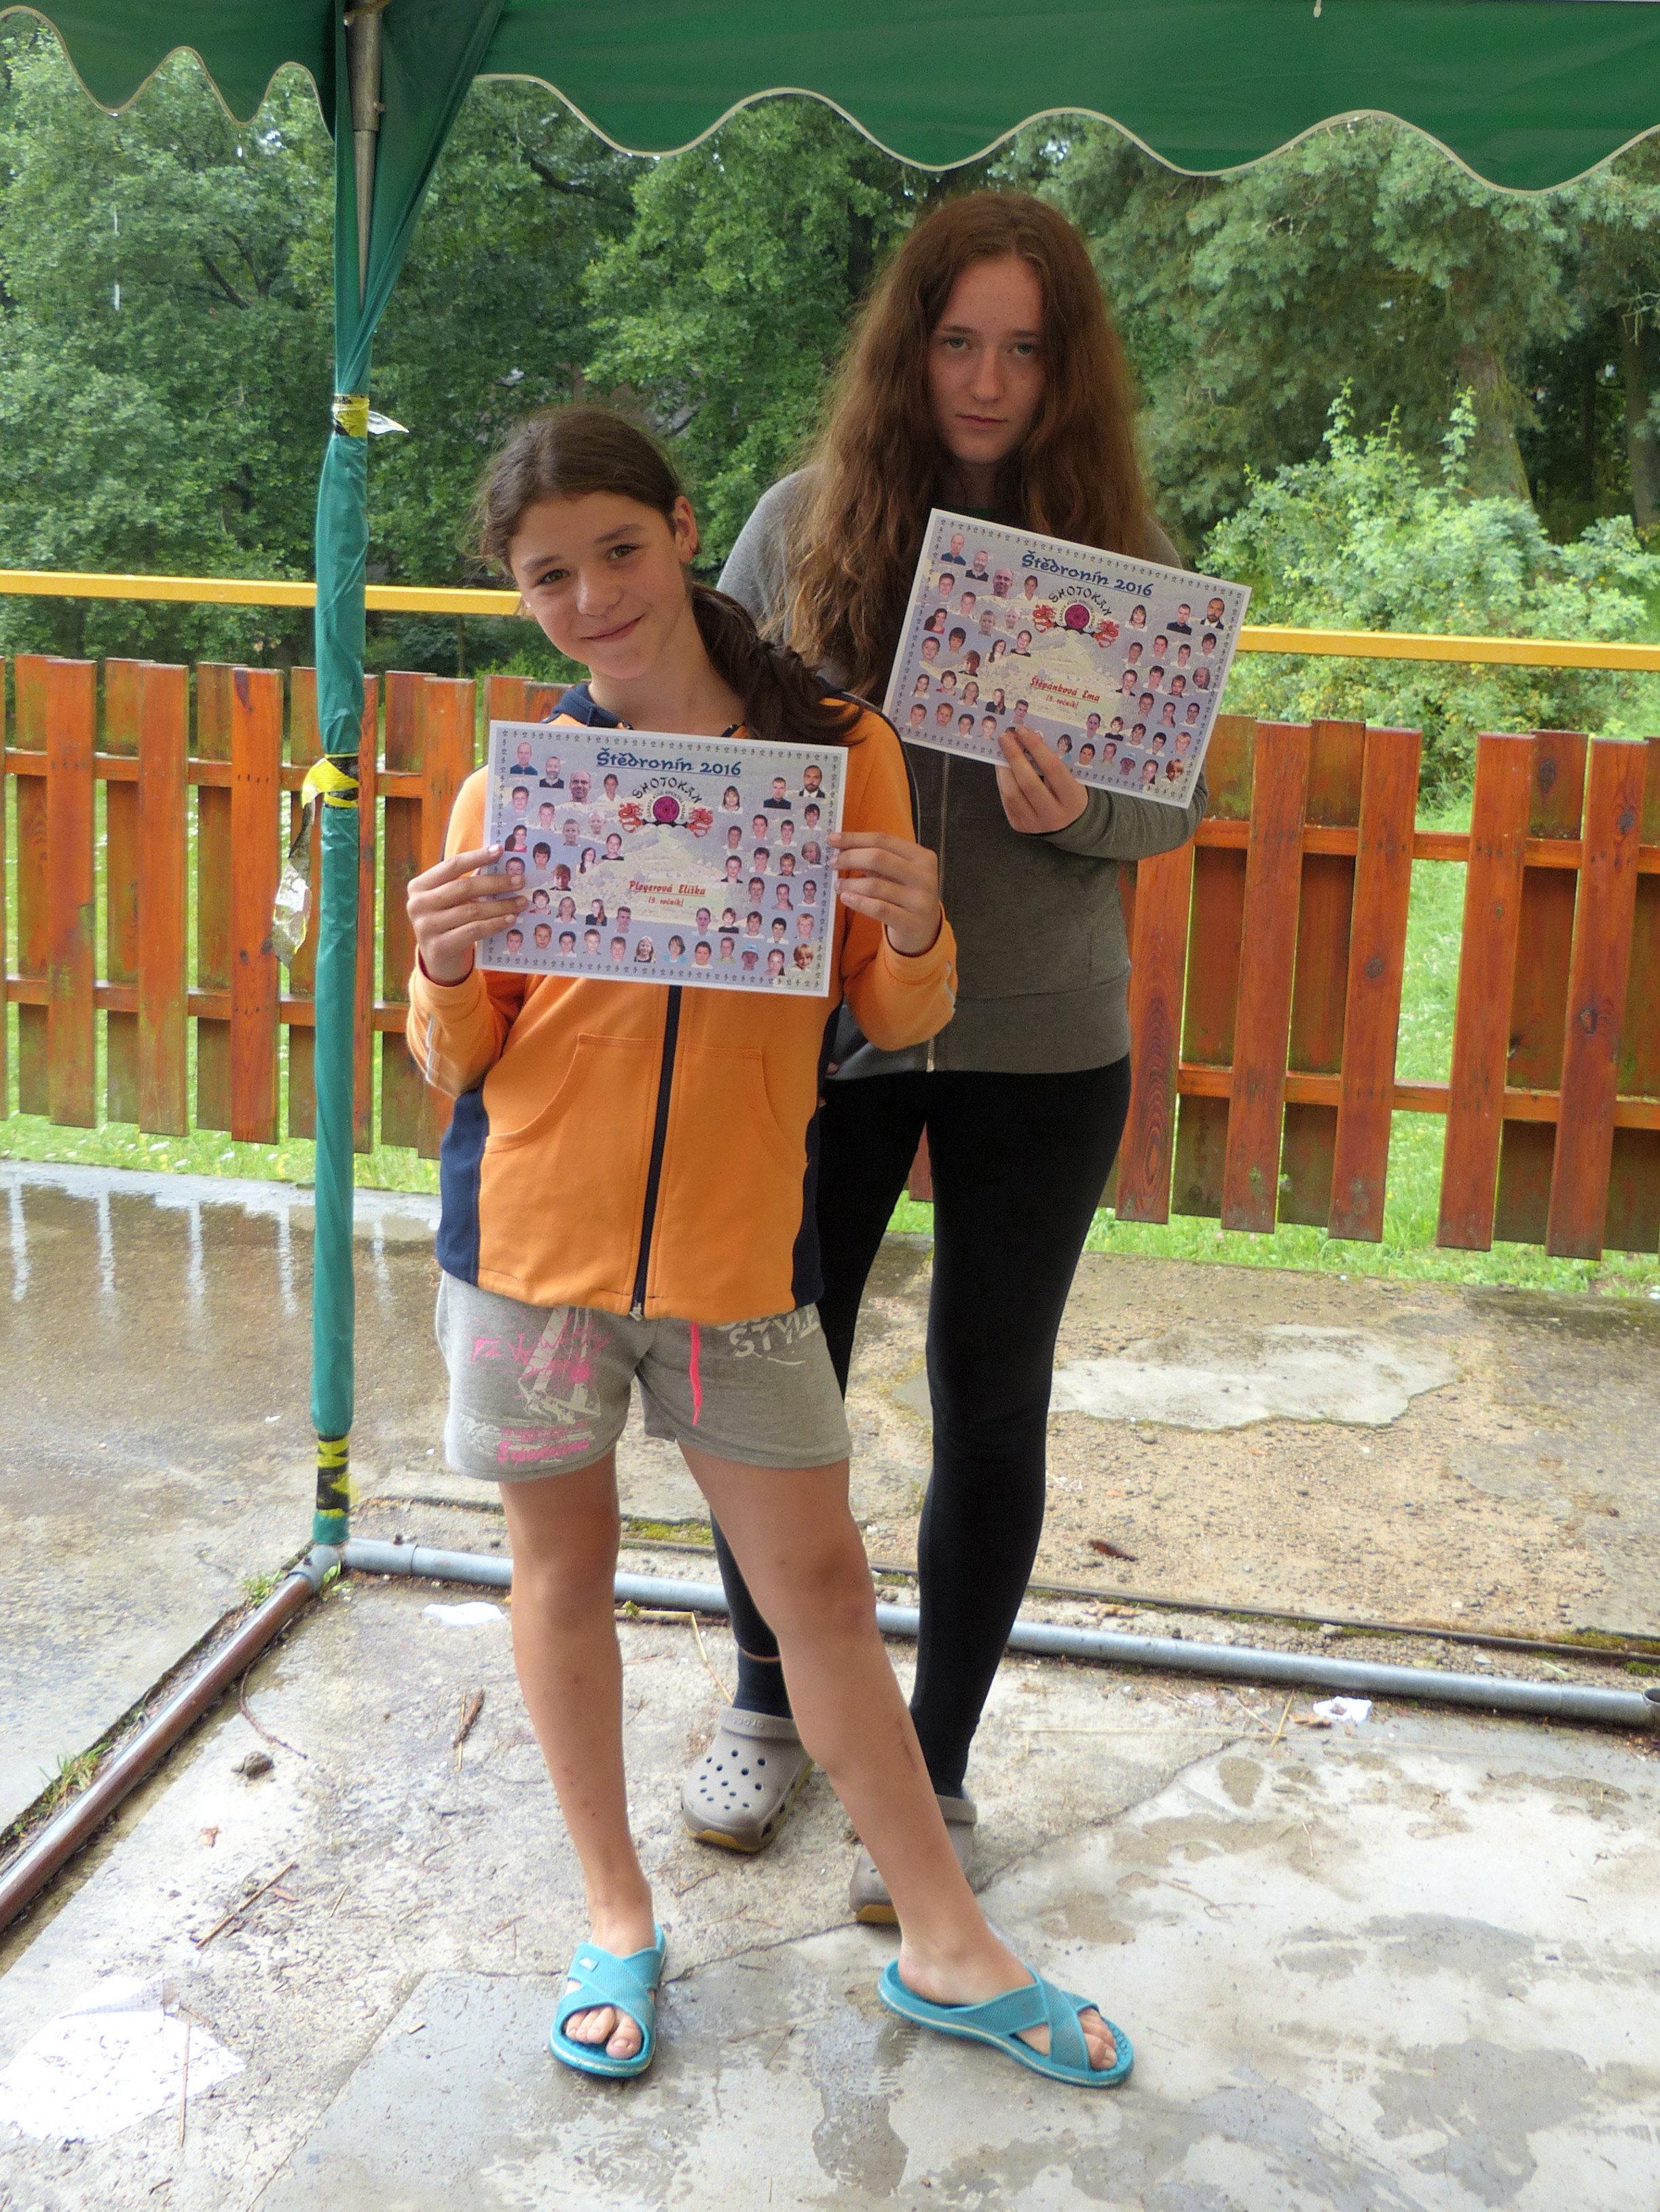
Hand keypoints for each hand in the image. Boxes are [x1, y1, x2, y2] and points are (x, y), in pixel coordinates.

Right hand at [407, 844, 524, 984]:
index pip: (452, 866)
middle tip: (520, 880)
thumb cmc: (449, 923)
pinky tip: (510, 919)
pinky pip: (473, 931)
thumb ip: (468, 883)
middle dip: (495, 883)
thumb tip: (502, 865)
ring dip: (500, 905)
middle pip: (463, 887)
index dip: (477, 856)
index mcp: (419, 886)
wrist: (439, 961)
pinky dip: (494, 924)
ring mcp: (426, 927)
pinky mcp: (439, 946)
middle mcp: (418, 904)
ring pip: (471, 910)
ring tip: (521, 901)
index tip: (500, 850)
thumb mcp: (452, 901)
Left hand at [829, 829, 941, 956]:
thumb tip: (841, 847)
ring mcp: (920, 900)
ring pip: (875, 885)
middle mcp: (924, 876)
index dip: (855, 838)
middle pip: (879, 858)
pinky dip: (858, 902)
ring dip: (850, 884)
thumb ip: (875, 860)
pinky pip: (878, 909)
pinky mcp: (911, 922)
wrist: (926, 930)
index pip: (884, 840)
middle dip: (850, 858)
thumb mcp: (897, 874)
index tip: (832, 839)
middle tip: (833, 862)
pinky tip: (846, 898)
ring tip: (838, 885)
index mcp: (922, 857)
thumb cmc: (906, 895)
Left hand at [995, 725, 1089, 832]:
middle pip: (1028, 782)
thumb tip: (1029, 738)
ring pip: (1012, 793)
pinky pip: (1006, 800)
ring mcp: (1035, 823)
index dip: (1036, 747)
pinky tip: (1002, 766)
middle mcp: (1053, 815)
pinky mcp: (1020, 826)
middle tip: (1005, 736)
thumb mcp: (1073, 780)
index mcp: (1072, 800)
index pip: (1053, 769)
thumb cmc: (1071, 795)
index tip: (1023, 731)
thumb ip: (1056, 763)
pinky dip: (1003, 780)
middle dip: (1014, 756)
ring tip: (1002, 750)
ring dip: (1004, 768)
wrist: (1070, 825)